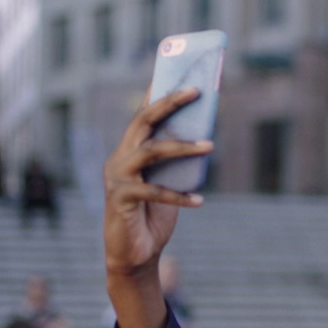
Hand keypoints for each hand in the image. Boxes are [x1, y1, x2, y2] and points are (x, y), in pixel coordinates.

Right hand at [103, 88, 212, 279]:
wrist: (136, 256)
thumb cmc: (154, 218)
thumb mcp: (170, 183)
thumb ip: (179, 163)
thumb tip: (206, 137)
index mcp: (130, 151)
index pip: (144, 115)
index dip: (159, 92)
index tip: (178, 72)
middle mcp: (119, 158)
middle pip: (143, 121)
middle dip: (170, 102)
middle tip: (197, 91)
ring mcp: (117, 178)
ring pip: (150, 151)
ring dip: (182, 147)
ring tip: (210, 145)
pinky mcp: (120, 199)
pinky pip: (153, 191)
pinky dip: (178, 196)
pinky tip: (199, 200)